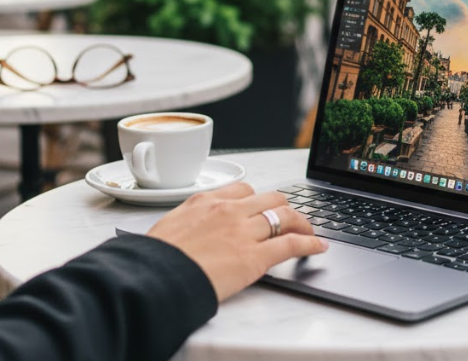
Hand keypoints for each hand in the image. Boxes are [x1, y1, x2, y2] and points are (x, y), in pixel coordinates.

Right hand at [147, 182, 328, 301]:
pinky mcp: (254, 256)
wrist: (150, 279)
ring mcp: (243, 232)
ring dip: (301, 223)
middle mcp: (228, 210)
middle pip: (270, 199)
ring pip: (285, 216)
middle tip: (292, 219)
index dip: (258, 200)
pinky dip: (309, 243)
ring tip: (309, 231)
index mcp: (205, 201)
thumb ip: (188, 222)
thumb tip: (191, 230)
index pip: (243, 190)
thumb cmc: (152, 261)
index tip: (263, 208)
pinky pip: (290, 244)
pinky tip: (317, 246)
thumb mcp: (168, 228)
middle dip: (284, 208)